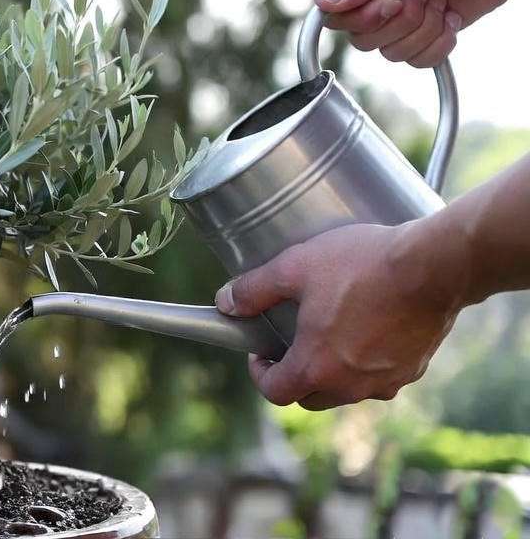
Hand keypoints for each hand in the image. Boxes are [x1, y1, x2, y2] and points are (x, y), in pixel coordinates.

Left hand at [214, 222, 471, 410]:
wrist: (436, 265)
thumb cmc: (363, 264)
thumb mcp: (295, 266)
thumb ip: (254, 288)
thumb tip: (226, 302)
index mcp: (317, 367)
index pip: (276, 393)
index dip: (260, 375)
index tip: (258, 353)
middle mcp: (352, 386)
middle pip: (310, 397)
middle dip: (293, 376)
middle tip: (288, 345)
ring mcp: (387, 381)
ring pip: (347, 390)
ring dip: (330, 372)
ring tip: (326, 335)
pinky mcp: (414, 369)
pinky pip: (380, 378)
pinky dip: (365, 364)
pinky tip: (366, 332)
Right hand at [316, 0, 529, 67]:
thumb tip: (322, 2)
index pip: (332, 9)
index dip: (362, 14)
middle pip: (359, 36)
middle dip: (401, 19)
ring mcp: (397, 12)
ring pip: (389, 50)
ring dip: (424, 28)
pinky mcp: (423, 29)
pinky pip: (415, 59)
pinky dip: (438, 43)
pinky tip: (450, 14)